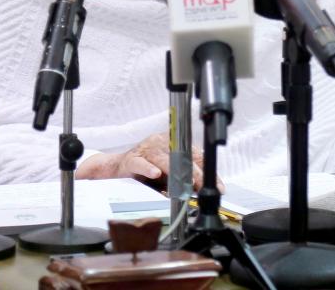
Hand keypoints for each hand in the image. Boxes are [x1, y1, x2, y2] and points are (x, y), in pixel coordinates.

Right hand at [75, 133, 222, 191]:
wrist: (117, 169)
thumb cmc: (145, 171)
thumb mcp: (168, 176)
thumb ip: (183, 181)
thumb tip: (200, 192)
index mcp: (174, 144)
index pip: (196, 155)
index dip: (207, 172)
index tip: (217, 187)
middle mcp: (162, 142)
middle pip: (183, 156)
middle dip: (195, 174)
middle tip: (202, 187)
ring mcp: (147, 149)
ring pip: (164, 158)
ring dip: (175, 172)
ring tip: (185, 182)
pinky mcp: (132, 158)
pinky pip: (141, 163)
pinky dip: (149, 168)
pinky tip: (155, 174)